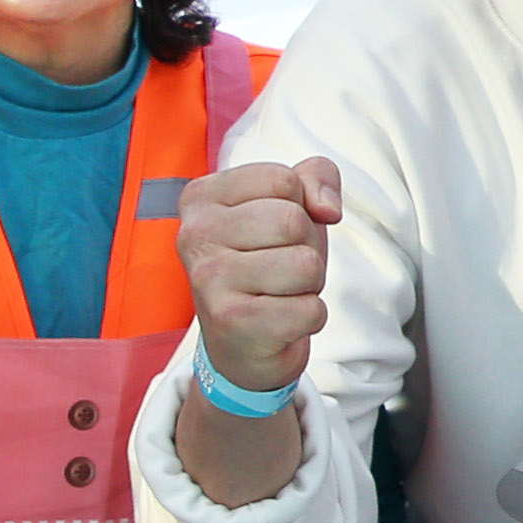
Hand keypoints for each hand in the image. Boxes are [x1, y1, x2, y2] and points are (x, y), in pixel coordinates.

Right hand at [181, 156, 342, 396]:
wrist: (243, 346)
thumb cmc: (268, 263)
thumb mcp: (293, 205)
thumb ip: (316, 177)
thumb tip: (328, 209)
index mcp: (201, 197)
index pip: (284, 181)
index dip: (300, 208)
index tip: (274, 232)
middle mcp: (195, 235)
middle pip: (294, 221)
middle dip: (306, 247)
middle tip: (280, 269)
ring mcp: (209, 280)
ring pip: (306, 264)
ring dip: (309, 284)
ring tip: (280, 293)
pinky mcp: (232, 323)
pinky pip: (311, 309)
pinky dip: (310, 318)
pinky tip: (279, 322)